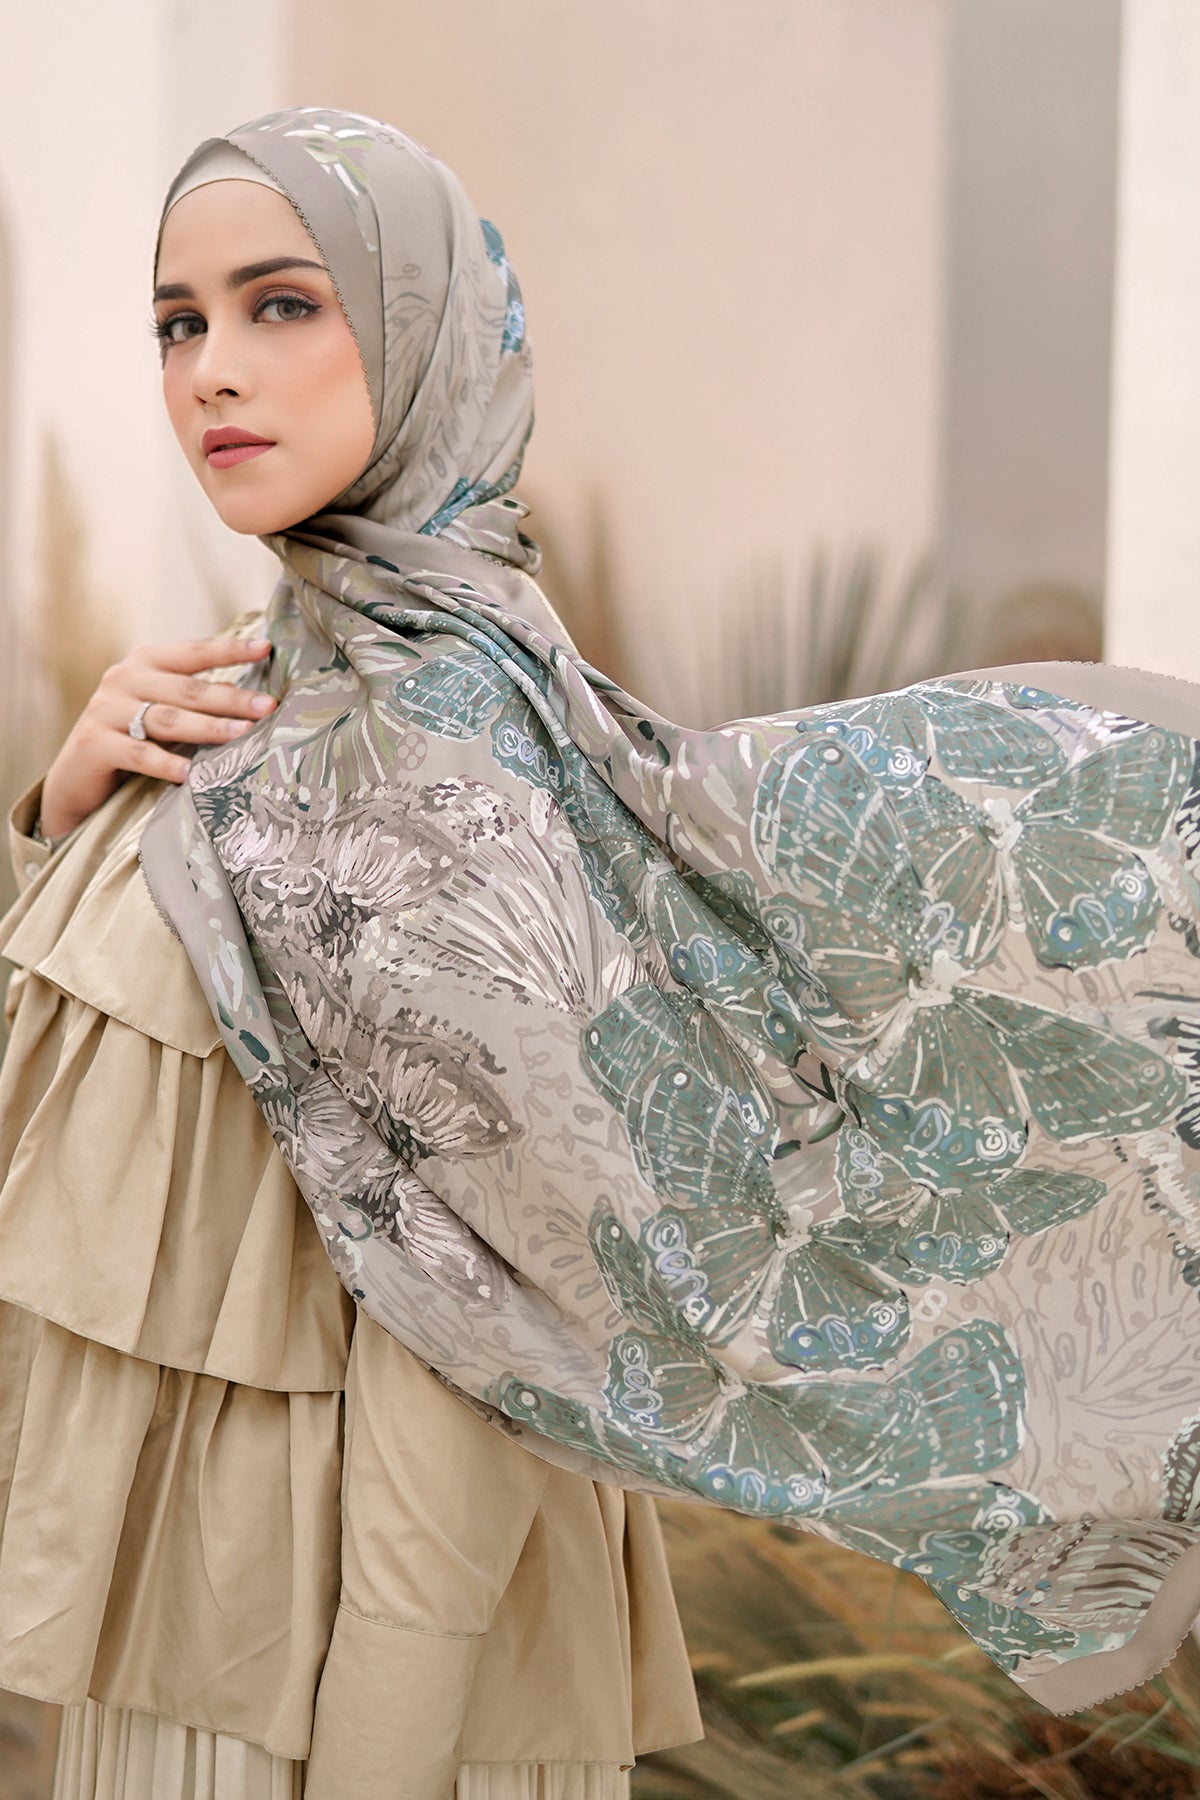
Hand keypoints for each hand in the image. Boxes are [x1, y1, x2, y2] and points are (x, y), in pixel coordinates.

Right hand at [39, 633, 277, 840]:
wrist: (77, 775)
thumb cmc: (132, 738)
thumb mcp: (160, 708)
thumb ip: (194, 698)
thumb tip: (253, 700)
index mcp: (146, 663)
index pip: (194, 653)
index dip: (230, 650)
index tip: (267, 648)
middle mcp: (125, 679)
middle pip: (188, 690)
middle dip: (231, 699)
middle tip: (268, 706)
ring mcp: (107, 710)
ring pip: (168, 719)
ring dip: (209, 727)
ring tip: (243, 734)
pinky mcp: (95, 743)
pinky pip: (138, 754)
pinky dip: (166, 764)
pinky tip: (190, 774)